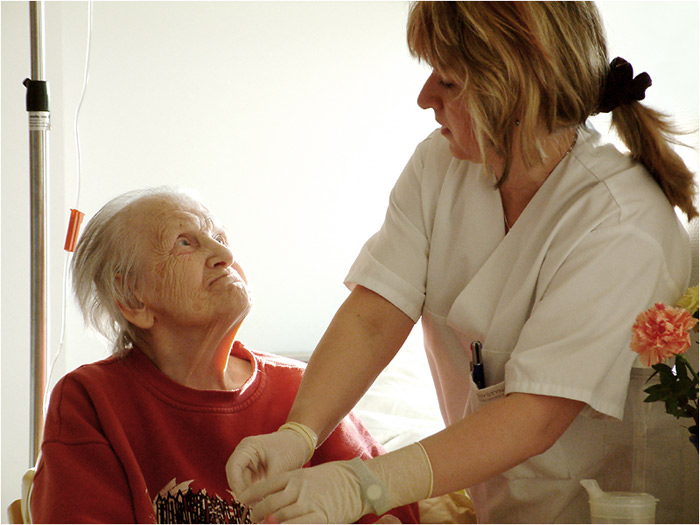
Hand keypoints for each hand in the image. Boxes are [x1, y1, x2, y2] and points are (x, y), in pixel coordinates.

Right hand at [226, 424, 314, 498]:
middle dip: (242, 491)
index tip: (245, 499)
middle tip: (253, 504)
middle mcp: (245, 454)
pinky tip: (262, 500)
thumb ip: (269, 484)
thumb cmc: (291, 447)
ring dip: (248, 494)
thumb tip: (261, 503)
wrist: (301, 442)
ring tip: (259, 504)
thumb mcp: (281, 465)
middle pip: (235, 477)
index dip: (236, 484)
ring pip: (242, 483)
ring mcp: (249, 463)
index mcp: (248, 447)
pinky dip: (254, 493)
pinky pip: (250, 485)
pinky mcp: (255, 471)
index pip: (233, 467)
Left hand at [238, 460, 365, 523]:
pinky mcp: (320, 517)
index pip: (264, 486)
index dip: (249, 497)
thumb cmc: (334, 478)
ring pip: (278, 518)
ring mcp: (308, 503)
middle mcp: (298, 488)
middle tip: (246, 521)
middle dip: (254, 516)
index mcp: (294, 475)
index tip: (239, 505)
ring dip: (266, 523)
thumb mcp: (309, 475)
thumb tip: (272, 500)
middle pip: (267, 504)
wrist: (359, 482)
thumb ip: (291, 485)